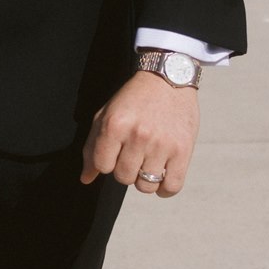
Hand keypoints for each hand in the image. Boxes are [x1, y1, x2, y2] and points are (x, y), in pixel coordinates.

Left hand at [80, 70, 198, 196]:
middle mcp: (138, 135)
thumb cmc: (134, 99)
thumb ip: (92, 147)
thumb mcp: (106, 115)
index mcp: (115, 125)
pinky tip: (162, 174)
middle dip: (125, 170)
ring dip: (144, 179)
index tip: (116, 151)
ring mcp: (161, 144)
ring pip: (146, 186)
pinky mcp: (183, 151)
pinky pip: (171, 187)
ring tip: (148, 161)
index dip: (107, 161)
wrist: (168, 80)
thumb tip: (86, 178)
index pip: (102, 166)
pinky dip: (165, 188)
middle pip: (123, 178)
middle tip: (133, 154)